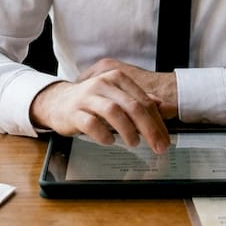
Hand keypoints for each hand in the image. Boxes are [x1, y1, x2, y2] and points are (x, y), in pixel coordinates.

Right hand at [30, 60, 173, 152]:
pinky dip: (102, 134)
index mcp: (117, 78)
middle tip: (158, 146)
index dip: (157, 122)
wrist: (58, 101)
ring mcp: (87, 97)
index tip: (165, 139)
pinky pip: (90, 123)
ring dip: (127, 130)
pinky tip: (109, 141)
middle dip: (149, 128)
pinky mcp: (73, 112)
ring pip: (113, 111)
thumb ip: (141, 102)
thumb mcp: (119, 97)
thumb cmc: (93, 101)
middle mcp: (103, 84)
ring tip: (134, 143)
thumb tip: (167, 109)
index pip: (143, 101)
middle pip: (132, 106)